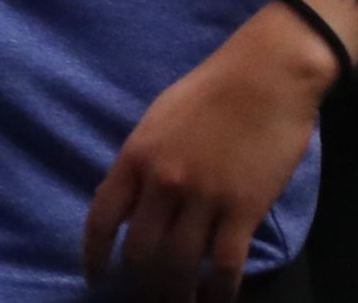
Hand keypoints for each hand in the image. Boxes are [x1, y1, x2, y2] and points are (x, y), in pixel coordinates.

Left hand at [82, 0, 342, 300]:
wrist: (263, 78)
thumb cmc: (209, 92)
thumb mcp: (156, 122)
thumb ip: (141, 163)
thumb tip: (132, 199)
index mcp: (134, 158)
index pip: (101, 218)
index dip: (94, 255)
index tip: (95, 278)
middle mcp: (162, 183)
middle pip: (141, 251)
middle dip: (139, 283)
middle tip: (145, 298)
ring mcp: (203, 198)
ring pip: (179, 264)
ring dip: (175, 294)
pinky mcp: (243, 210)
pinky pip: (223, 264)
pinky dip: (217, 291)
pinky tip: (214, 301)